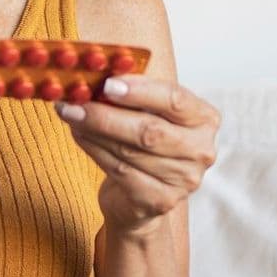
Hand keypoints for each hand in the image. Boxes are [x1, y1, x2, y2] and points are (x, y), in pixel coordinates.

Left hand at [54, 74, 218, 236]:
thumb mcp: (150, 112)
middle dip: (106, 114)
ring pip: (129, 151)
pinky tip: (80, 135)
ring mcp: (183, 180)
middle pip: (149, 130)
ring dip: (93, 131)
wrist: (144, 196)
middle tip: (75, 102)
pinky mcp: (160, 201)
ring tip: (71, 114)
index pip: (175, 100)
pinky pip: (120, 171)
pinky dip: (94, 150)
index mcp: (205, 119)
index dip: (140, 91)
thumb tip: (95, 75)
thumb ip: (133, 94)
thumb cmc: (147, 143)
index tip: (107, 84)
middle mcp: (201, 151)